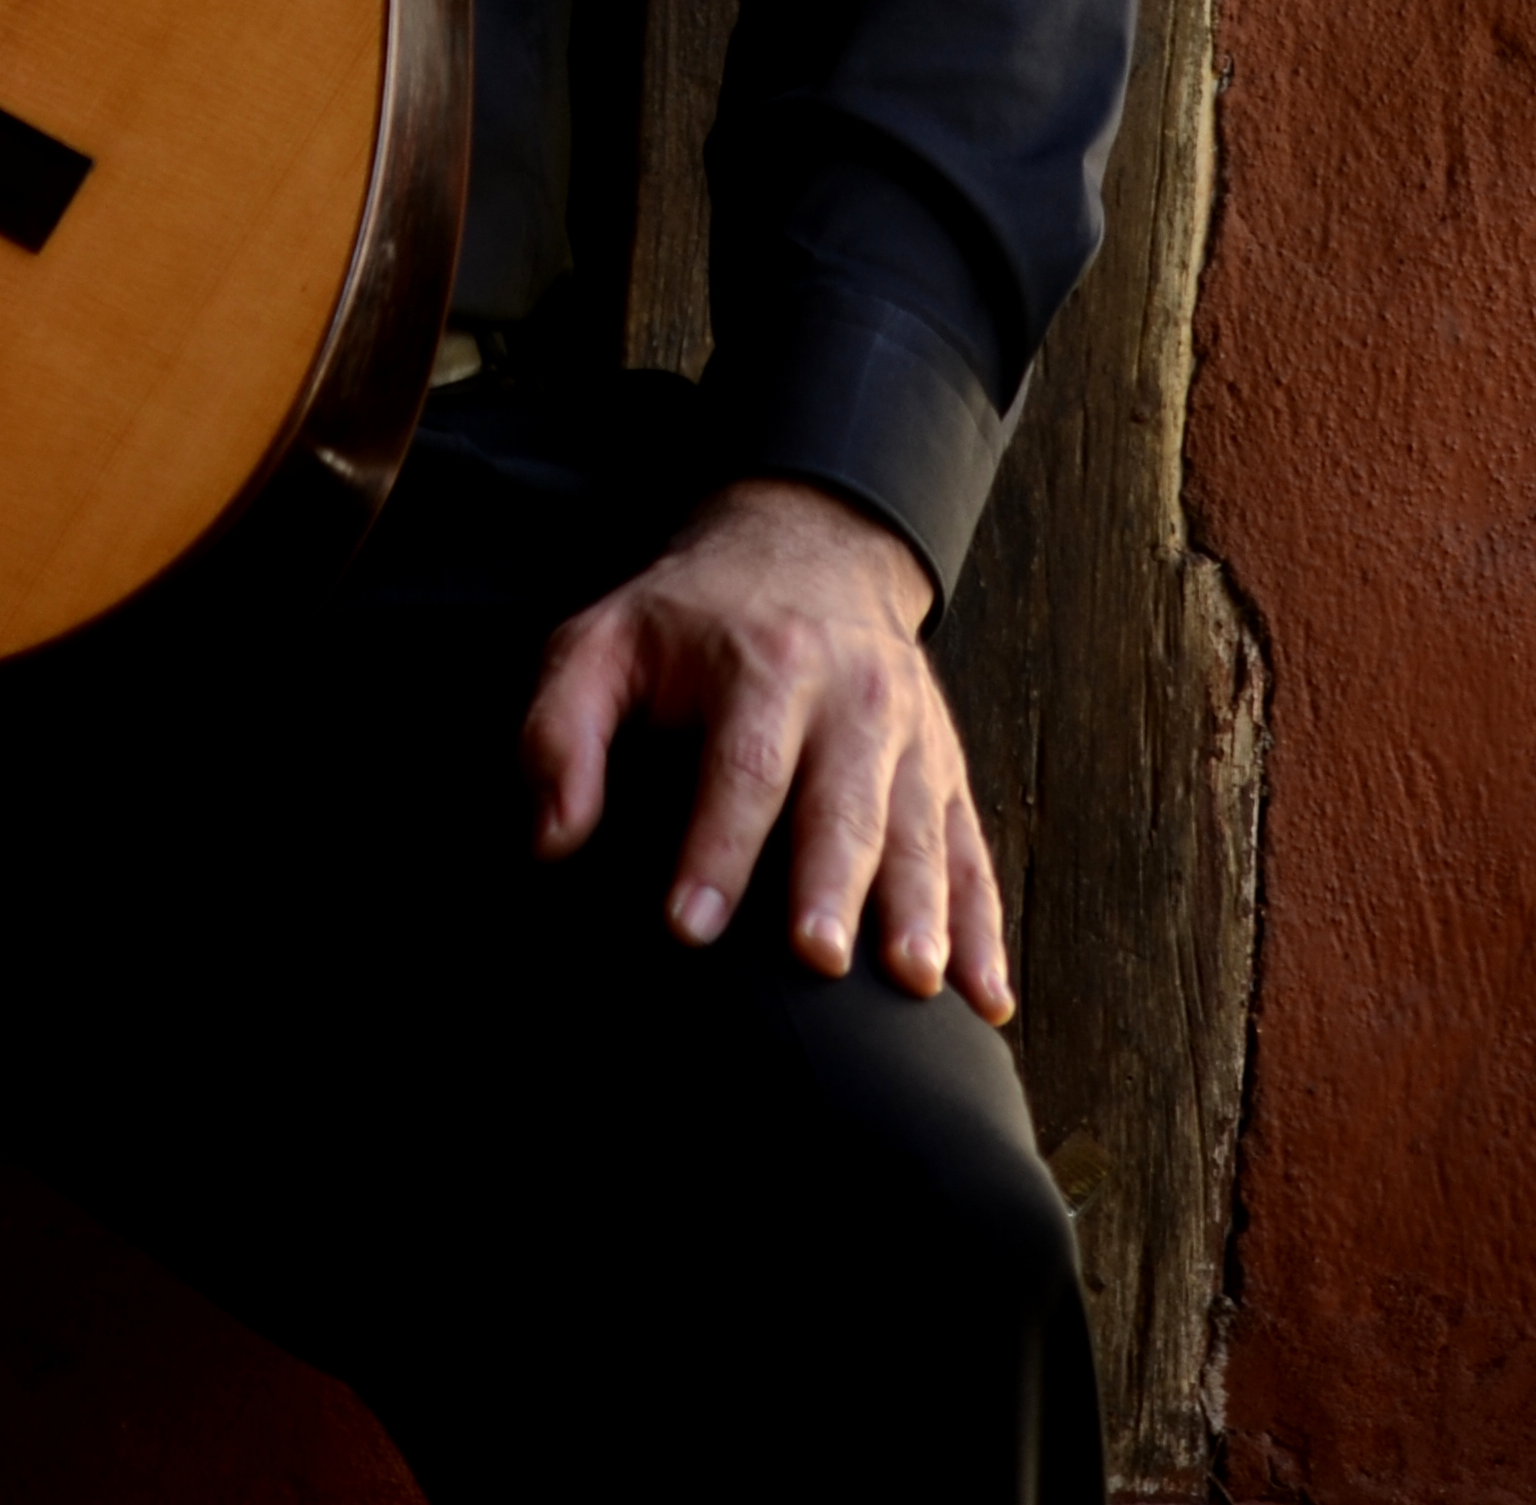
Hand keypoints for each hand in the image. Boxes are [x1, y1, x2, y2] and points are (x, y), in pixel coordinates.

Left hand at [519, 476, 1011, 1015]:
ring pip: (919, 829)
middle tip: (816, 959)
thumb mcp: (606, 640)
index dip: (713, 848)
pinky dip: (983, 925)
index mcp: (764, 664)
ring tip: (914, 982)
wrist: (812, 540)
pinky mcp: (945, 770)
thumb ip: (560, 730)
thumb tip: (550, 840)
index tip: (686, 925)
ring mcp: (909, 736)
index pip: (740, 765)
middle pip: (843, 800)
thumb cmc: (693, 617)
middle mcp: (850, 697)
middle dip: (830, 883)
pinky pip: (970, 850)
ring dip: (920, 908)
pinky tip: (985, 996)